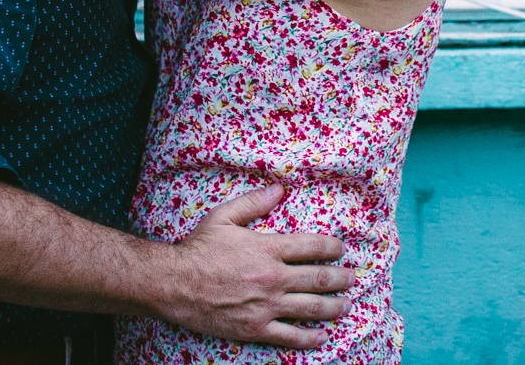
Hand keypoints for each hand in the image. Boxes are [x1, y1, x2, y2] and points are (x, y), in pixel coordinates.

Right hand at [145, 184, 353, 348]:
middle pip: (319, 278)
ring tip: (346, 305)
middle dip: (341, 277)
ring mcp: (266, 305)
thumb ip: (254, 202)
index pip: (313, 246)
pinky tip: (322, 335)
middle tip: (351, 278)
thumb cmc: (198, 249)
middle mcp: (273, 277)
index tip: (341, 249)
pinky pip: (290, 336)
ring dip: (334, 306)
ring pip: (311, 307)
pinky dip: (310, 337)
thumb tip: (281, 188)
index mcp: (268, 248)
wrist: (172, 284)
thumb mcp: (224, 216)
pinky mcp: (255, 329)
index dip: (333, 247)